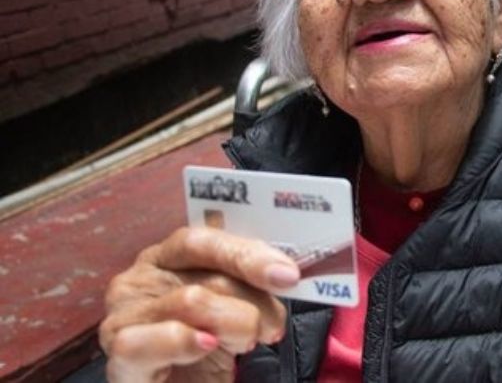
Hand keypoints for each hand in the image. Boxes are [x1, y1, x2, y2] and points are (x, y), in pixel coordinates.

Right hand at [99, 227, 300, 381]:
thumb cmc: (209, 347)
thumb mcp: (233, 306)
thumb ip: (250, 283)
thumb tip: (284, 272)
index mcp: (167, 258)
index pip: (202, 240)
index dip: (248, 255)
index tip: (287, 275)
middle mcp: (140, 280)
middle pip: (207, 275)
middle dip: (254, 301)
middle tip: (272, 325)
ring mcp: (123, 316)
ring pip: (189, 302)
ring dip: (233, 324)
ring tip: (245, 343)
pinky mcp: (119, 356)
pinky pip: (145, 341)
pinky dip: (182, 342)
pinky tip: (206, 346)